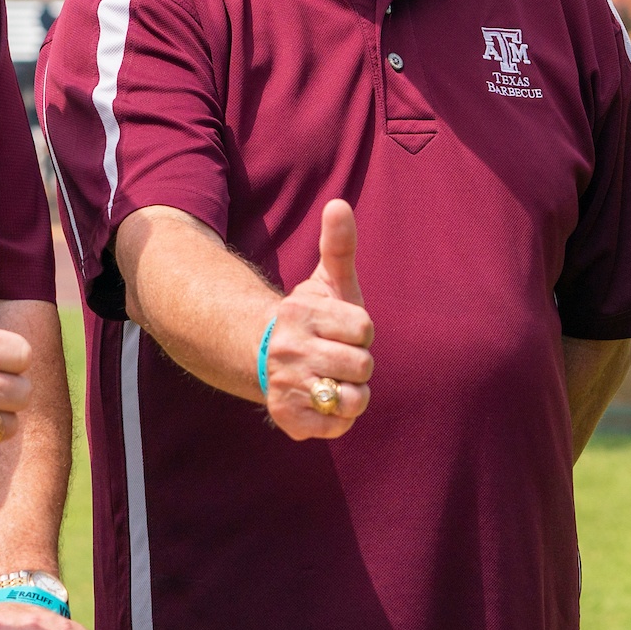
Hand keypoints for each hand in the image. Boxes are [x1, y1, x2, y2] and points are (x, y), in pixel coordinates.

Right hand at [262, 199, 374, 440]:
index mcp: (302, 314)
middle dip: (359, 361)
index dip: (361, 330)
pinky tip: (326, 400)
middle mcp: (291, 351)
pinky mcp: (288, 418)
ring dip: (354, 392)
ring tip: (336, 379)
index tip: (344, 329)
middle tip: (339, 356)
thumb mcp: (326, 281)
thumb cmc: (311, 317)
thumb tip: (339, 204)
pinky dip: (340, 417)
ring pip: (354, 399)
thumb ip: (339, 245)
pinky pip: (338, 426)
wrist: (265, 355)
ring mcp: (288, 386)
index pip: (365, 328)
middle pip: (363, 365)